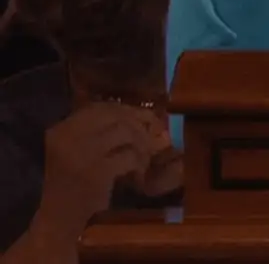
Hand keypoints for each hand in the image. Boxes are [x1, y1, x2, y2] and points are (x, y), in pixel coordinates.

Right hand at [34, 103, 165, 234]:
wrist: (57, 219)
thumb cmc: (69, 185)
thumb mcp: (72, 151)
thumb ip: (95, 131)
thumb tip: (135, 114)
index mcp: (60, 130)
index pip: (99, 107)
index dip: (126, 109)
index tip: (141, 117)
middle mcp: (69, 137)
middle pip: (116, 116)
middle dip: (140, 122)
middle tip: (155, 132)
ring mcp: (83, 154)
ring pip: (126, 133)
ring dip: (143, 143)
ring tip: (145, 156)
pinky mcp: (98, 173)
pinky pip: (130, 157)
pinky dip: (140, 163)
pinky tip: (139, 173)